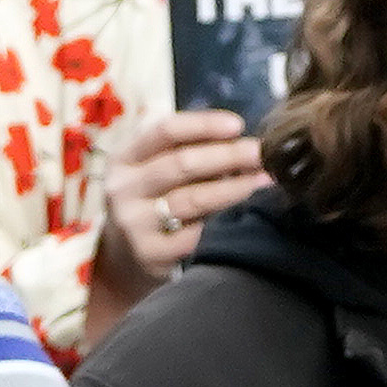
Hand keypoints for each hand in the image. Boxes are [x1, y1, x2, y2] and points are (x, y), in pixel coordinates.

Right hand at [83, 109, 268, 332]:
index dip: (204, 125)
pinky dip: (221, 222)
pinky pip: (194, 236)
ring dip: (234, 188)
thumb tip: (240, 140)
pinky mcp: (149, 255)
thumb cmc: (154, 205)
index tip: (238, 126)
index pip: (165, 131)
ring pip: (192, 199)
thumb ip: (186, 153)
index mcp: (125, 158)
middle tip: (261, 153)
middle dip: (228, 156)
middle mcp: (123, 189)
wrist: (125, 261)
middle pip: (182, 164)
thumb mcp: (154, 173)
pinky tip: (244, 216)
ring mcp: (133, 223)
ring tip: (264, 181)